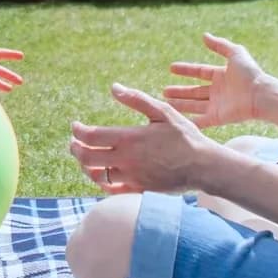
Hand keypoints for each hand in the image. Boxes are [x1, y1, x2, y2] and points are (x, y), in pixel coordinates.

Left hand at [70, 83, 219, 194]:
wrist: (203, 166)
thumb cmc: (185, 136)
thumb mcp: (163, 112)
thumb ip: (137, 99)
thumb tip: (114, 87)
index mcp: (130, 138)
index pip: (91, 136)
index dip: (78, 131)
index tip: (75, 126)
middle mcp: (127, 160)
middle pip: (87, 158)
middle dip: (75, 149)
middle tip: (74, 143)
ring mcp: (131, 177)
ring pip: (96, 175)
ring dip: (85, 166)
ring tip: (85, 158)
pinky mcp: (138, 190)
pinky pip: (111, 191)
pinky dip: (102, 183)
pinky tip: (102, 174)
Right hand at [163, 33, 265, 128]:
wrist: (260, 94)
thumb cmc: (250, 73)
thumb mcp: (235, 53)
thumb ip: (220, 44)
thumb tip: (204, 35)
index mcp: (221, 75)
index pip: (200, 72)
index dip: (186, 70)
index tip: (171, 68)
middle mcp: (218, 91)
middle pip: (194, 91)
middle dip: (179, 91)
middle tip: (164, 91)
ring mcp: (217, 105)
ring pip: (194, 105)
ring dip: (180, 104)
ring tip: (165, 103)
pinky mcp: (218, 118)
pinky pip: (200, 121)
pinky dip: (189, 121)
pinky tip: (177, 120)